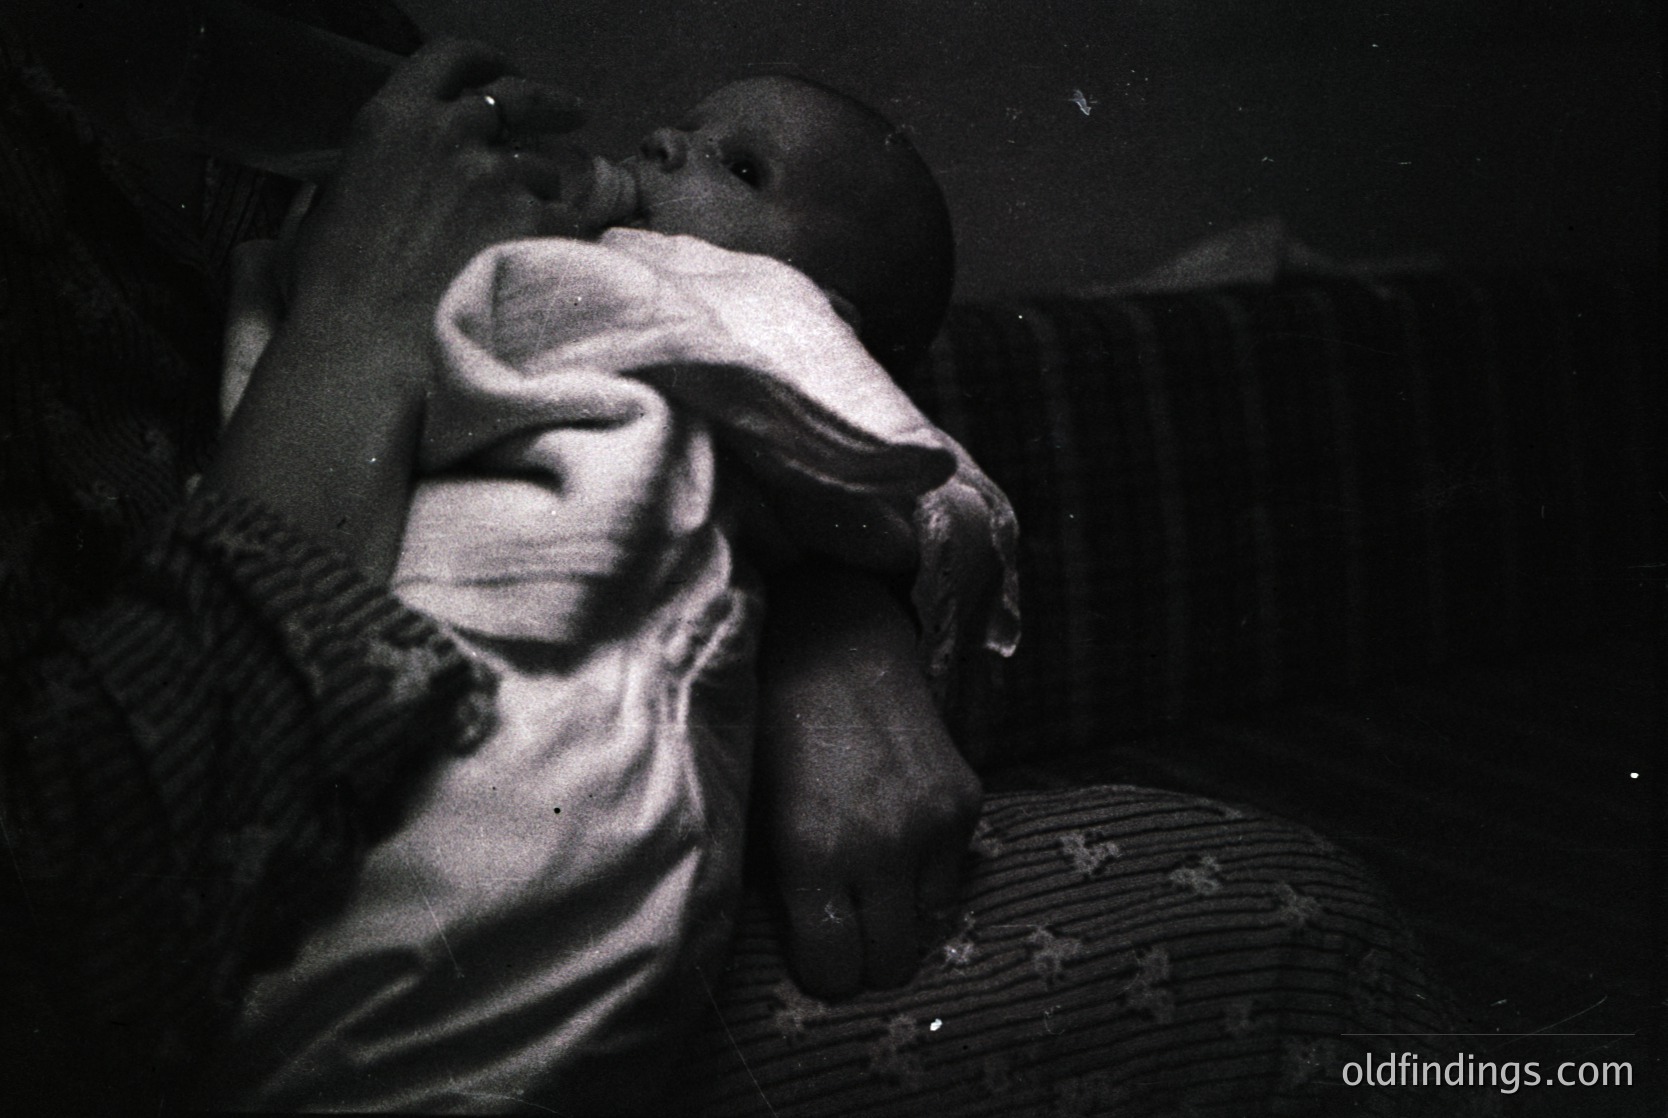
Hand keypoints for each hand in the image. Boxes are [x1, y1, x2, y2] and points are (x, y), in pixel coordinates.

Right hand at [286, 39, 588, 342]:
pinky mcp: (536, 223)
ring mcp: (498, 177)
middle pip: (517, 96)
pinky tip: (548, 263)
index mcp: (394, 120)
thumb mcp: (338, 201)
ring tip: (529, 234)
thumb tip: (407, 168)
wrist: (367, 349)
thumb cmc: (337, 288)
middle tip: (573, 111)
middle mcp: (450, 135)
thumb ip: (384, 166)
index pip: (451, 58)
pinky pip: (568, 220)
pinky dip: (563, 238)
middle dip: (550, 102)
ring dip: (542, 193)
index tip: (505, 70)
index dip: (485, 60)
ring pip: (544, 170)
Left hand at [756, 563, 982, 998]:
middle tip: (849, 924)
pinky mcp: (967, 799)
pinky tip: (898, 823)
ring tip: (874, 866)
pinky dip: (930, 863)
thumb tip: (801, 948)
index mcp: (813, 853)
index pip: (836, 972)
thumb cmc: (771, 726)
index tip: (819, 952)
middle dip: (869, 955)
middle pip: (893, 963)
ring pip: (933, 920)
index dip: (825, 972)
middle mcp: (881, 846)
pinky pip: (955, 870)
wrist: (831, 641)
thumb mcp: (754, 810)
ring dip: (905, 907)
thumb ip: (778, 884)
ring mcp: (933, 823)